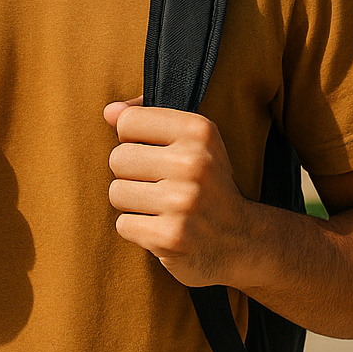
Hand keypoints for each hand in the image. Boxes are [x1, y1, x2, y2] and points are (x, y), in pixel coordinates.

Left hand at [105, 98, 257, 289]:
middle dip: (130, 174)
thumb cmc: (207, 183)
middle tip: (158, 184)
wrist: (243, 240)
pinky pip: (123, 224)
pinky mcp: (171, 237)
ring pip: (116, 192)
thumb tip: (109, 112)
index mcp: (199, 131)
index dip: (134, 139)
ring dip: (132, 203)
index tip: (155, 152)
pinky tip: (161, 227)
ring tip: (159, 206)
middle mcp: (194, 164)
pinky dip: (137, 229)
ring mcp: (183, 203)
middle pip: (118, 158)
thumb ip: (148, 118)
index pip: (128, 122)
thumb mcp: (193, 140)